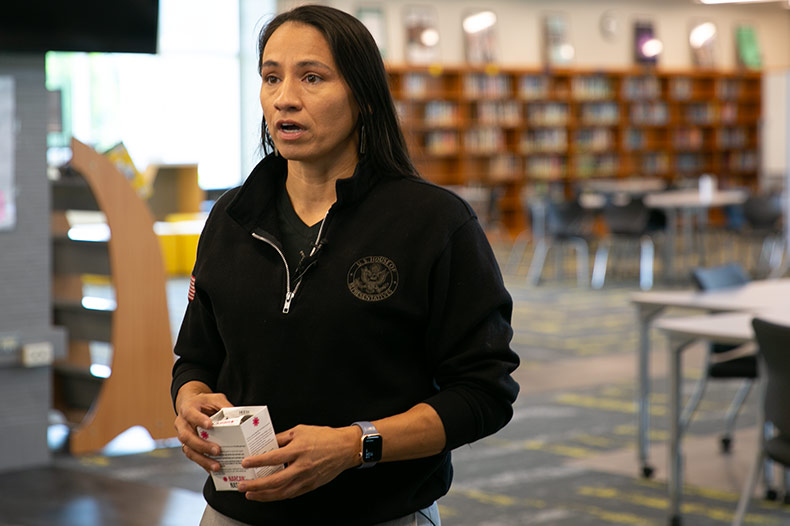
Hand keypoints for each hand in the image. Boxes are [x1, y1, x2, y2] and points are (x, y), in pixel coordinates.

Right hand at [174, 387, 232, 473]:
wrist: (191, 405)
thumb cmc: (204, 402)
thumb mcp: (215, 399)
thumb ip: (225, 406)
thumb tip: (240, 416)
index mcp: (188, 408)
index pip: (190, 414)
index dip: (198, 420)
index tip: (210, 425)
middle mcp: (182, 423)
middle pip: (186, 436)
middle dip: (202, 445)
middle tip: (217, 451)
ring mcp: (183, 436)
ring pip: (188, 450)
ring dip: (202, 459)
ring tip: (216, 466)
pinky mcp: (187, 446)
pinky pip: (193, 456)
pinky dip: (203, 463)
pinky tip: (213, 469)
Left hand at [237, 424, 359, 500]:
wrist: (345, 448)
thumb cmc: (324, 437)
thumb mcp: (300, 430)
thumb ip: (282, 438)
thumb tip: (266, 443)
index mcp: (299, 450)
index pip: (273, 458)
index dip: (257, 461)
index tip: (245, 463)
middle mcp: (302, 466)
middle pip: (275, 481)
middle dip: (256, 485)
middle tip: (243, 485)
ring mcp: (306, 478)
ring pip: (282, 492)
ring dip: (264, 495)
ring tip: (251, 494)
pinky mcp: (310, 486)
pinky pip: (291, 494)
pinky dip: (278, 496)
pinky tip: (269, 495)